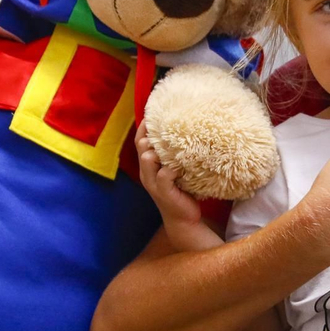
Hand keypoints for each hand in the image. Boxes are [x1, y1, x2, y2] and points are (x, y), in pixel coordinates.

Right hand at [135, 123, 219, 251]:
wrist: (184, 220)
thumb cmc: (182, 192)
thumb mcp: (176, 170)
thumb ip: (176, 155)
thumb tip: (189, 131)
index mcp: (148, 166)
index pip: (140, 140)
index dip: (145, 125)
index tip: (156, 110)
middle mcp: (147, 173)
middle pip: (141, 146)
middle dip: (151, 134)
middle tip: (168, 125)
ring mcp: (153, 183)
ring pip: (148, 158)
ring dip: (159, 150)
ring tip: (175, 145)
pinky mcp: (164, 192)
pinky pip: (164, 175)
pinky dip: (172, 168)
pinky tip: (182, 166)